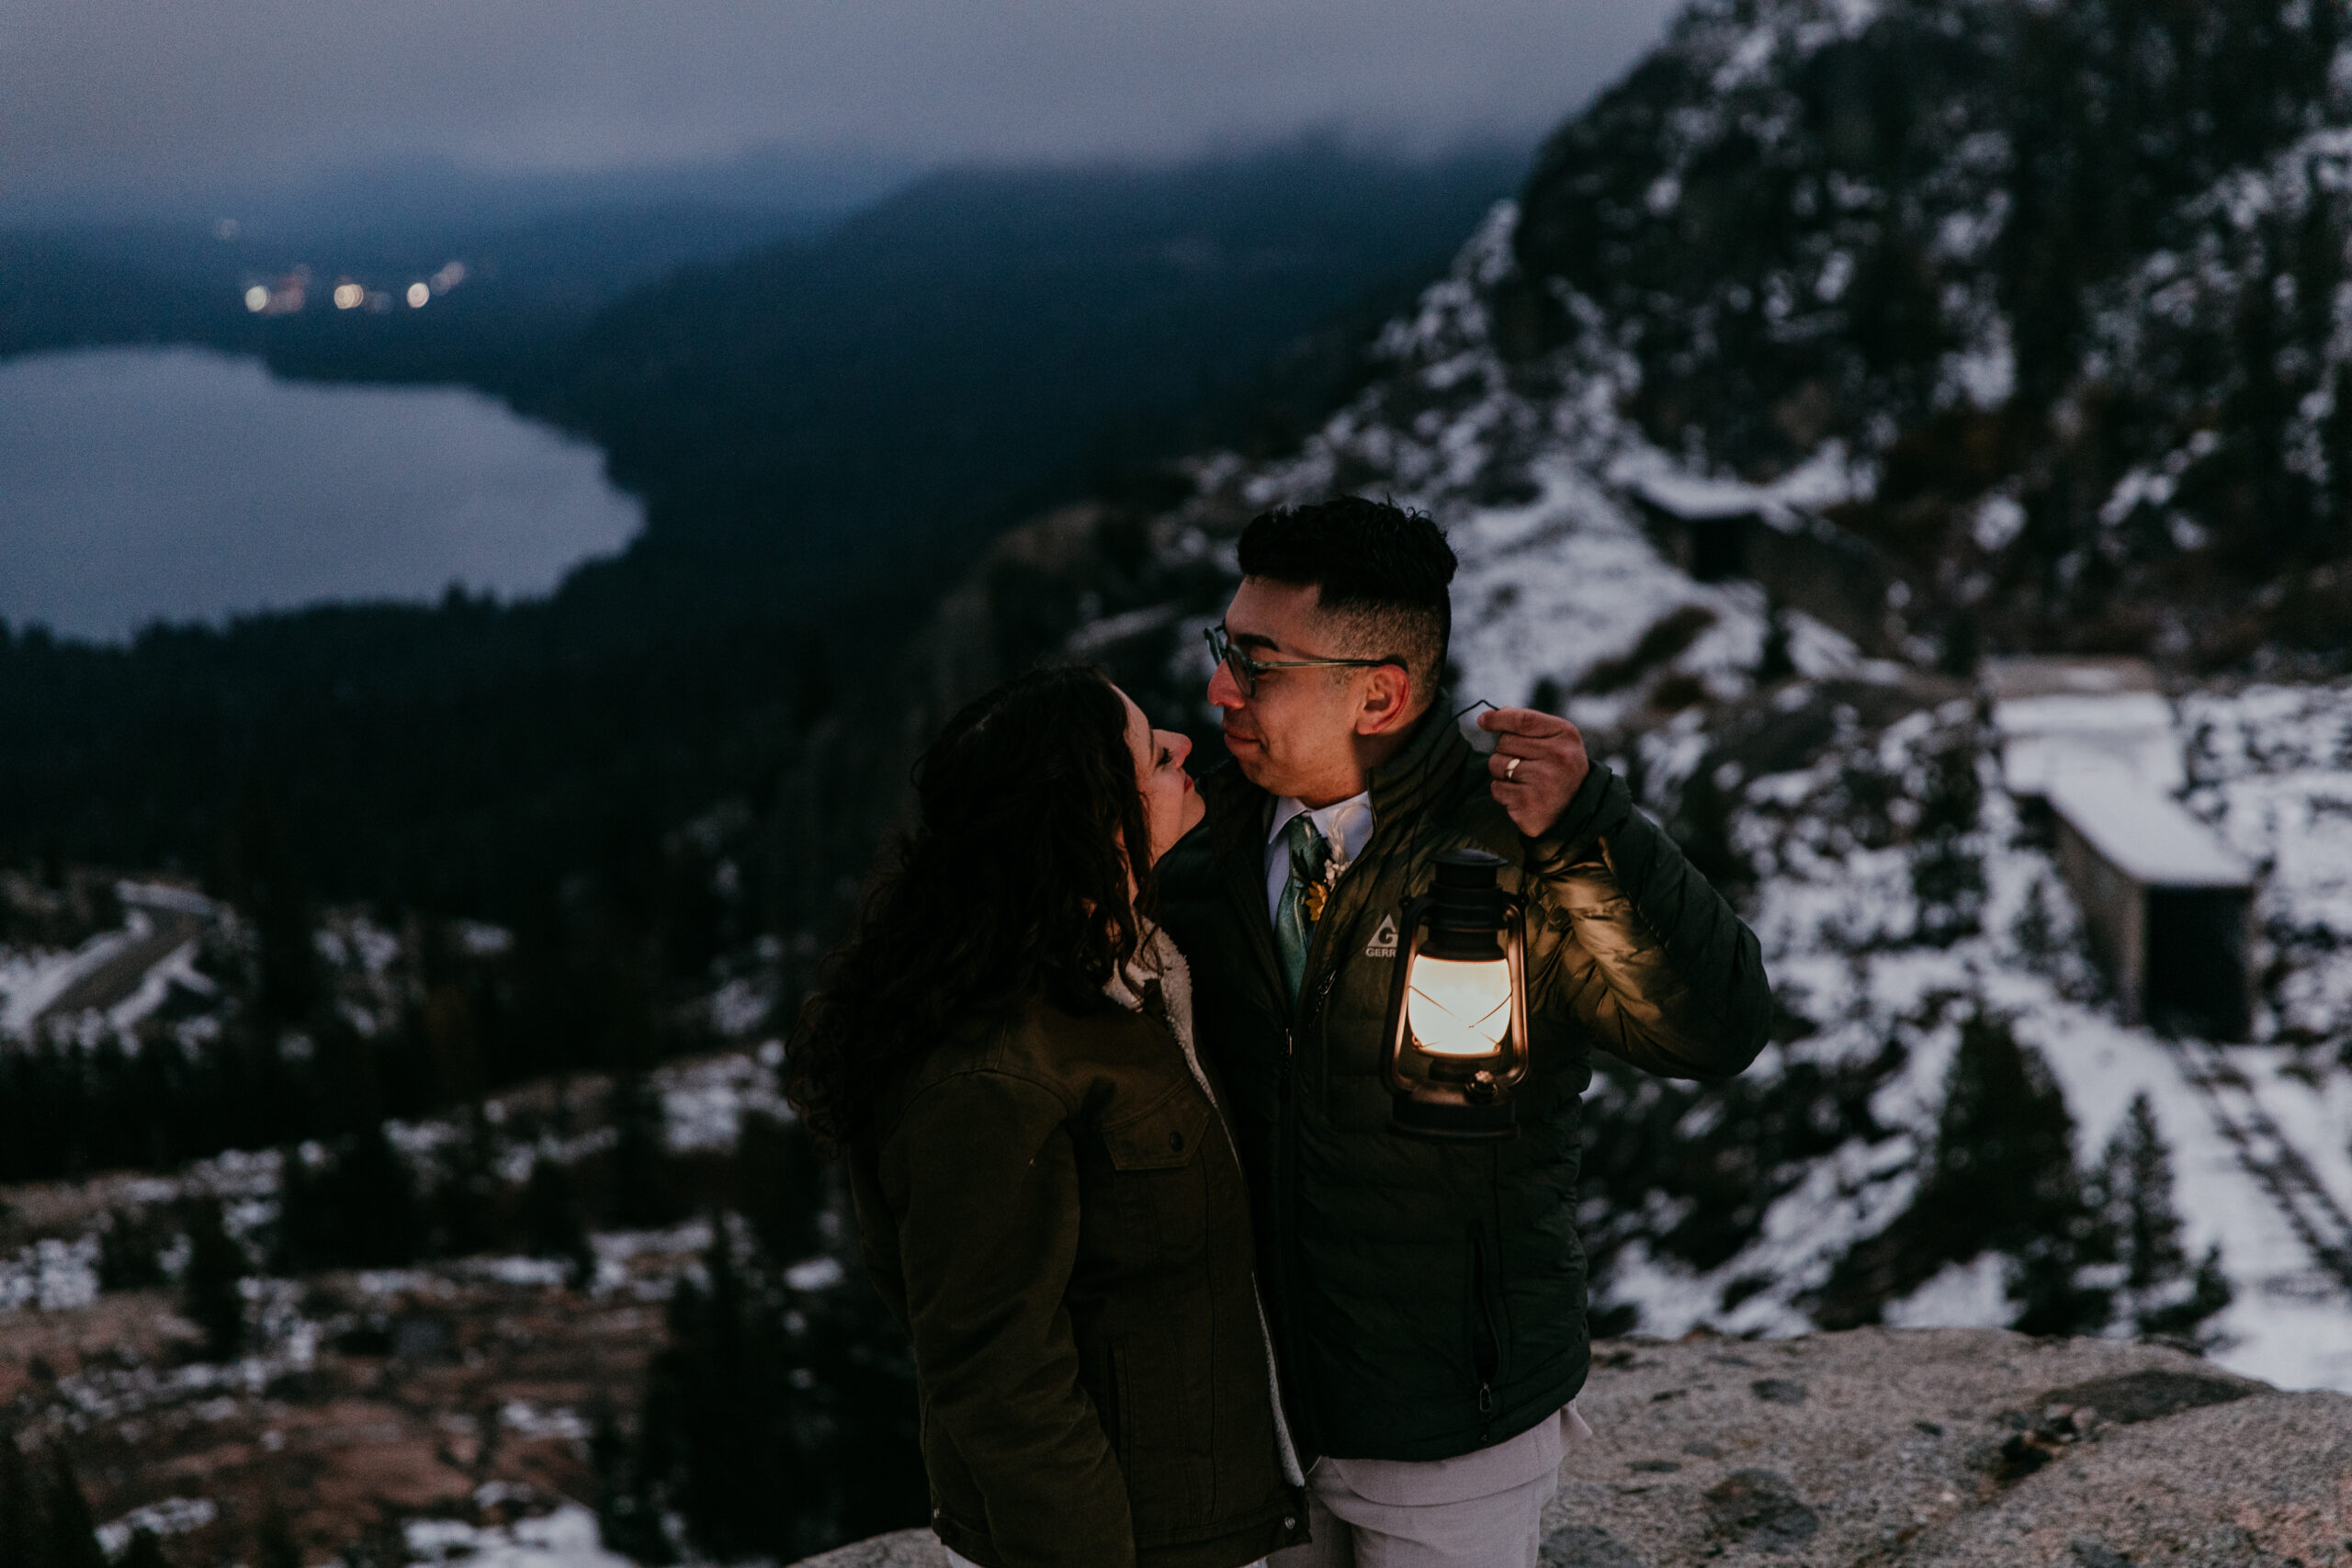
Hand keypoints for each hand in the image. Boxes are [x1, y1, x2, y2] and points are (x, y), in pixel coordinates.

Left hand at [1480, 707, 1590, 837]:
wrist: (1577, 807)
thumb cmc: (1559, 766)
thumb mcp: (1557, 738)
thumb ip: (1528, 723)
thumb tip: (1488, 716)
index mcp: (1565, 735)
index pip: (1522, 720)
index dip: (1497, 718)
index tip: (1482, 720)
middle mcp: (1557, 757)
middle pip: (1504, 742)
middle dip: (1505, 750)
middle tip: (1524, 761)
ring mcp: (1543, 782)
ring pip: (1496, 764)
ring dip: (1501, 772)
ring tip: (1523, 778)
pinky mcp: (1528, 803)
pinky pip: (1496, 788)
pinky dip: (1503, 792)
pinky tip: (1522, 794)